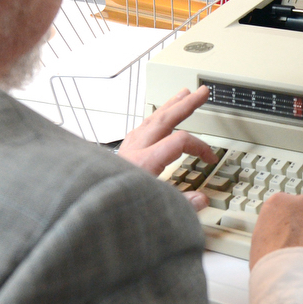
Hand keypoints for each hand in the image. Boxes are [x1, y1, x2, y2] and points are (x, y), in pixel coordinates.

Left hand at [117, 86, 215, 208]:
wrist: (93, 208)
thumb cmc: (116, 207)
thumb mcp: (154, 210)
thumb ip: (180, 205)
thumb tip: (201, 199)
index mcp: (145, 162)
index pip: (179, 142)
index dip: (199, 147)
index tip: (209, 158)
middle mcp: (135, 150)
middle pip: (164, 119)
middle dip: (185, 104)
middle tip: (202, 93)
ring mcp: (128, 149)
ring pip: (151, 119)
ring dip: (170, 106)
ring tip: (183, 94)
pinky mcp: (123, 153)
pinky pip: (142, 127)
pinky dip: (155, 118)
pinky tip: (159, 117)